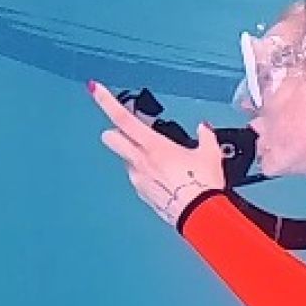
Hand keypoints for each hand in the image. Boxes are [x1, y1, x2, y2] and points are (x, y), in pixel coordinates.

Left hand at [88, 81, 225, 225]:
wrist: (201, 216)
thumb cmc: (203, 186)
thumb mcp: (210, 155)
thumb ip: (205, 136)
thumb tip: (204, 128)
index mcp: (154, 146)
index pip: (122, 118)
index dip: (106, 101)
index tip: (95, 88)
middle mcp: (140, 161)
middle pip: (111, 138)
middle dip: (115, 132)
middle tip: (129, 132)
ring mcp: (139, 179)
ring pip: (126, 159)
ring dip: (136, 156)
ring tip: (163, 162)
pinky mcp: (143, 194)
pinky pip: (138, 178)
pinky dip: (147, 175)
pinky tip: (166, 179)